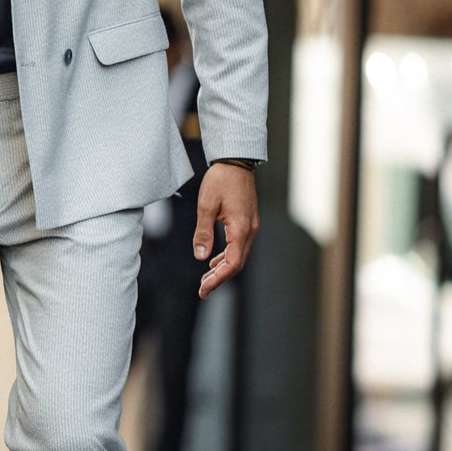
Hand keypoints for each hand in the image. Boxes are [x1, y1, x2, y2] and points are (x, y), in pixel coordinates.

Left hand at [193, 162, 258, 297]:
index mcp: (241, 229)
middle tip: (202, 290)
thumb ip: (203, 232)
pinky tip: (214, 261)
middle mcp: (250, 230)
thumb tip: (201, 256)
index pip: (232, 263)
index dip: (218, 279)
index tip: (204, 289)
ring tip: (205, 279)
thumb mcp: (206, 206)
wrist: (236, 161)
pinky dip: (226, 256)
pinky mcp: (247, 222)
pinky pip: (238, 245)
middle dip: (219, 278)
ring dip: (222, 268)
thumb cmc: (220, 180)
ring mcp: (250, 226)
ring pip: (238, 256)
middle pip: (236, 263)